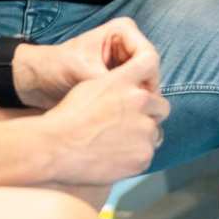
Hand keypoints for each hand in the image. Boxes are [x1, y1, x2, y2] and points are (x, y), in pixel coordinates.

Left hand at [14, 17, 159, 108]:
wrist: (38, 79)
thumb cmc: (56, 67)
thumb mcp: (84, 72)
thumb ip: (111, 82)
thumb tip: (134, 100)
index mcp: (123, 31)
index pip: (150, 59)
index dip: (145, 82)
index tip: (131, 100)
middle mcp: (129, 43)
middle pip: (151, 74)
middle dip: (140, 94)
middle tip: (127, 115)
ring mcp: (126, 61)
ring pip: (145, 87)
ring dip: (134, 102)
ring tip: (120, 118)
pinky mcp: (121, 78)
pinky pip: (135, 93)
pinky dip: (128, 106)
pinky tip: (117, 118)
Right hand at [35, 48, 169, 185]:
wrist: (58, 146)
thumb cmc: (69, 117)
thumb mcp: (91, 86)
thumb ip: (117, 83)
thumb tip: (132, 88)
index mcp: (124, 80)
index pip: (149, 62)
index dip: (151, 76)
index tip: (147, 86)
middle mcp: (139, 100)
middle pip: (161, 106)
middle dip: (150, 114)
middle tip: (131, 123)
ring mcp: (144, 129)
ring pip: (154, 132)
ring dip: (142, 136)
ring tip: (116, 142)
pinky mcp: (144, 155)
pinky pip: (147, 154)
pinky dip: (135, 156)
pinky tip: (115, 155)